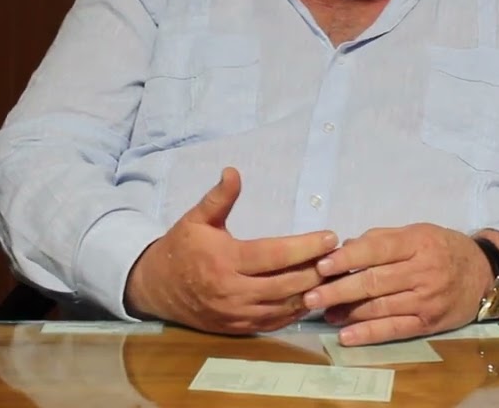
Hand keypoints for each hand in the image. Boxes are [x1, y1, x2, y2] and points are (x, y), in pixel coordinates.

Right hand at [124, 166, 338, 334]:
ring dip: (313, 293)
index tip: (331, 237)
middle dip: (318, 271)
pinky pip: (275, 322)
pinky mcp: (238, 328)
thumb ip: (219, 198)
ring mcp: (236, 314)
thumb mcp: (196, 219)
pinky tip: (314, 297)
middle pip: (287, 284)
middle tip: (343, 258)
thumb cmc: (181, 248)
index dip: (306, 247)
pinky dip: (297, 311)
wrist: (156, 288)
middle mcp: (233, 291)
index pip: (275, 255)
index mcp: (225, 261)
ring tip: (336, 277)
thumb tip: (233, 171)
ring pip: (285, 307)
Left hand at [302, 223, 491, 345]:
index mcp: (417, 243)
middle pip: (374, 281)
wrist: (483, 275)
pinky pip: (394, 330)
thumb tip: (345, 248)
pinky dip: (369, 333)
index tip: (321, 265)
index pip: (377, 249)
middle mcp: (422, 271)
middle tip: (310, 295)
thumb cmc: (443, 248)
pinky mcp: (428, 323)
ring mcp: (426, 300)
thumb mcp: (417, 232)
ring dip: (348, 311)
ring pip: (381, 307)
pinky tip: (346, 335)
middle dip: (339, 289)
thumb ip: (382, 239)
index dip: (347, 258)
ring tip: (323, 312)